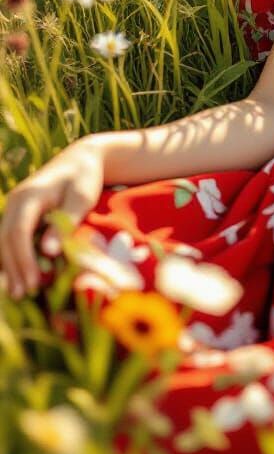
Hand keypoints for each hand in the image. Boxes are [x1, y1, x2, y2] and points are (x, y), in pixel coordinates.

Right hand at [0, 139, 104, 298]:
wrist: (81, 159)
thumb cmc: (85, 178)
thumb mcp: (82, 198)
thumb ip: (67, 222)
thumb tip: (48, 252)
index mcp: (30, 196)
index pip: (18, 232)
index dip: (23, 259)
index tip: (33, 281)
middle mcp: (15, 201)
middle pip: (6, 239)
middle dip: (14, 268)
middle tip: (24, 294)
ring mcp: (13, 207)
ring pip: (4, 241)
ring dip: (10, 266)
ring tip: (21, 292)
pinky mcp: (18, 213)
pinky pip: (10, 237)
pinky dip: (13, 256)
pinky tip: (20, 275)